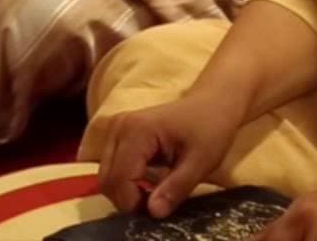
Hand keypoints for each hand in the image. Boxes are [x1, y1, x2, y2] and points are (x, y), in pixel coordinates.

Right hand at [93, 92, 247, 217]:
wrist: (211, 104)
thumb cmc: (210, 129)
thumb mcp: (201, 163)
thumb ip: (176, 188)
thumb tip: (154, 213)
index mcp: (137, 131)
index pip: (120, 179)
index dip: (134, 203)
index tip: (158, 211)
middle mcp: (118, 127)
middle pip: (107, 179)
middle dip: (127, 199)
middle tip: (157, 205)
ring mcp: (115, 128)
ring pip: (105, 175)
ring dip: (125, 191)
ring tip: (153, 193)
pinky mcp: (117, 133)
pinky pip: (111, 166)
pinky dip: (124, 181)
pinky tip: (146, 181)